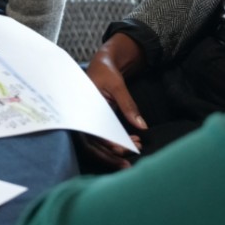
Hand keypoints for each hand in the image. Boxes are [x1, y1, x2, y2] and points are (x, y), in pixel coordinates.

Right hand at [77, 34, 147, 169]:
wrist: (103, 63)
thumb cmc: (106, 71)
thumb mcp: (118, 86)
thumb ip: (128, 106)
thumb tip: (142, 127)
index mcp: (82, 108)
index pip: (91, 133)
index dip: (105, 144)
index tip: (121, 149)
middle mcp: (82, 117)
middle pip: (92, 145)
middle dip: (110, 156)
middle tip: (128, 162)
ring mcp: (89, 121)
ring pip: (98, 144)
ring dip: (115, 152)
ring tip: (135, 150)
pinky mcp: (97, 122)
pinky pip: (104, 137)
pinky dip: (117, 143)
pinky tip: (132, 143)